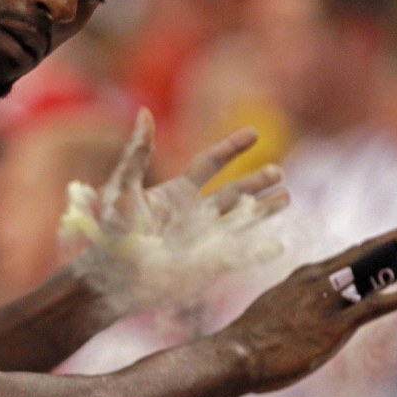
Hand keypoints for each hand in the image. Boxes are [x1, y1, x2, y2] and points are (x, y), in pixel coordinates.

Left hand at [62, 108, 288, 313]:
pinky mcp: (207, 266)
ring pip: (240, 219)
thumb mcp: (122, 191)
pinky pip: (240, 255)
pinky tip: (278, 243)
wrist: (109, 283)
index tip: (253, 133)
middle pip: (232, 192)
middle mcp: (191, 215)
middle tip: (278, 171)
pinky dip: (259, 249)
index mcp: (174, 194)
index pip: (209, 163)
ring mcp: (202, 240)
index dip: (231, 148)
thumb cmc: (110, 236)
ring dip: (263, 208)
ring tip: (286, 196)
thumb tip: (144, 113)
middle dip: (255, 181)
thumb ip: (136, 155)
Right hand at [222, 210, 396, 393]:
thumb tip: (304, 309)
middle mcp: (320, 281)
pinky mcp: (332, 325)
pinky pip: (374, 307)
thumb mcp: (276, 312)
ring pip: (376, 271)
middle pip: (369, 251)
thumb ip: (297, 305)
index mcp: (307, 277)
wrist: (234, 355)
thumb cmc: (249, 340)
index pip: (353, 253)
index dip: (381, 240)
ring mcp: (327, 301)